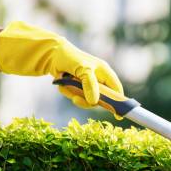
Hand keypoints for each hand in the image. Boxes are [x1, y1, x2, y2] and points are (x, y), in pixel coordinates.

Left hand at [0, 21, 122, 108]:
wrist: (52, 55)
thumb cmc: (71, 58)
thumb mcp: (83, 70)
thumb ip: (91, 85)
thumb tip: (95, 102)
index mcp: (105, 73)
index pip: (116, 91)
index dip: (119, 103)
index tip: (117, 115)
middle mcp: (99, 80)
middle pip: (101, 99)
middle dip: (87, 100)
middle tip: (76, 99)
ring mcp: (89, 84)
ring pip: (87, 100)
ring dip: (75, 96)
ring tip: (66, 87)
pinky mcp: (79, 87)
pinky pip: (77, 97)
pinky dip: (69, 92)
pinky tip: (63, 84)